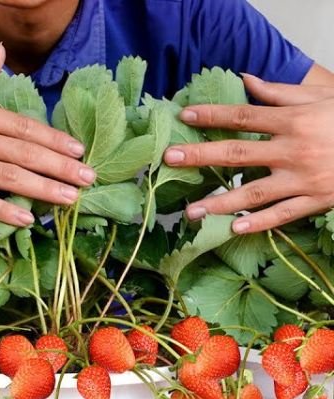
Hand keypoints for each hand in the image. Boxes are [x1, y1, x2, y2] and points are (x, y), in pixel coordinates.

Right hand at [0, 44, 94, 225]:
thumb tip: (1, 51)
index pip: (24, 127)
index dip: (55, 140)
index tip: (78, 152)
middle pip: (25, 152)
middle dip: (62, 167)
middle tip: (90, 179)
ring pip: (10, 177)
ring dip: (45, 190)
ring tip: (71, 200)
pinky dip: (6, 211)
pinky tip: (27, 220)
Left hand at [163, 73, 333, 232]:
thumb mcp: (319, 99)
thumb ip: (280, 93)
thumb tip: (245, 79)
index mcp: (293, 121)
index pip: (244, 116)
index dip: (213, 115)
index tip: (184, 116)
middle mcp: (294, 150)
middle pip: (238, 153)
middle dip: (201, 157)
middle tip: (170, 160)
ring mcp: (303, 179)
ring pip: (253, 193)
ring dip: (219, 204)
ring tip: (191, 212)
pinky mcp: (316, 200)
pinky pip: (282, 215)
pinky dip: (258, 224)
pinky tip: (233, 229)